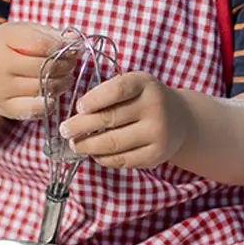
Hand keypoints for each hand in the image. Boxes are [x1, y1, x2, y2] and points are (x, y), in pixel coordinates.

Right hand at [0, 21, 74, 120]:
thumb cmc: (6, 47)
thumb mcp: (21, 31)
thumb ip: (47, 33)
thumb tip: (73, 42)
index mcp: (2, 40)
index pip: (41, 44)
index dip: (61, 45)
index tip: (70, 46)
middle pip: (44, 68)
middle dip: (65, 65)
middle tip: (71, 62)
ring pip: (43, 88)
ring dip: (62, 82)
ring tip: (65, 76)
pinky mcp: (4, 109)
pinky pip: (35, 110)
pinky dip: (49, 103)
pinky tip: (52, 94)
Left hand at [59, 71, 189, 169]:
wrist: (179, 119)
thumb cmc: (144, 99)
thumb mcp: (133, 86)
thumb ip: (109, 93)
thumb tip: (76, 114)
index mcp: (145, 84)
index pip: (117, 90)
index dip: (95, 99)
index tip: (78, 107)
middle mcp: (155, 108)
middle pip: (110, 119)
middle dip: (80, 126)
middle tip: (64, 130)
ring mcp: (157, 134)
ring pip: (113, 143)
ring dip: (87, 146)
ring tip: (74, 144)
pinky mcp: (155, 155)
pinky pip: (122, 160)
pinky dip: (102, 158)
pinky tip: (93, 153)